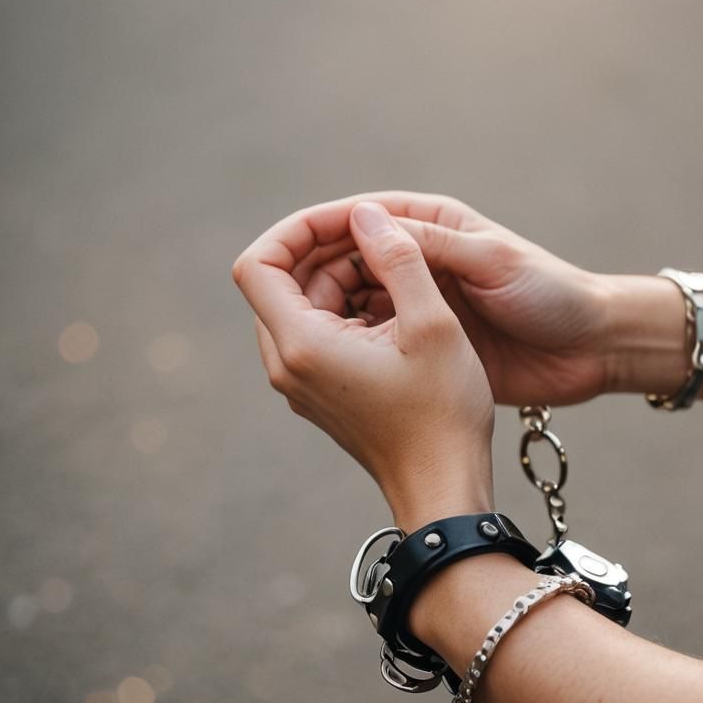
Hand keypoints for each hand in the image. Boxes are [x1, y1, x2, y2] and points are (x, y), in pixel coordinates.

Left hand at [232, 200, 494, 530]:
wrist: (444, 488)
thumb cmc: (442, 413)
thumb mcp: (433, 324)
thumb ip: (399, 259)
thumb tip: (367, 214)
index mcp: (302, 345)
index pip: (258, 264)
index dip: (294, 229)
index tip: (345, 219)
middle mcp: (288, 364)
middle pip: (281, 281)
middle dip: (327, 249)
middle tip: (383, 238)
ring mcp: (302, 382)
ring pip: (303, 305)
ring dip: (342, 277)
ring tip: (398, 272)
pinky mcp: (321, 392)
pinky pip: (318, 332)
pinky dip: (349, 307)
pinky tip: (397, 307)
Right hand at [294, 192, 614, 405]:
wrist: (589, 349)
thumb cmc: (550, 294)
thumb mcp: (490, 261)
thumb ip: (427, 243)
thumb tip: (359, 216)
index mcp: (431, 226)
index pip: (359, 217)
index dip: (317, 229)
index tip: (281, 248)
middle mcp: (418, 260)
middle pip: (344, 259)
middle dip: (314, 275)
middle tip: (290, 305)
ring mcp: (417, 303)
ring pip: (351, 300)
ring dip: (328, 311)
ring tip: (308, 333)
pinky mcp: (422, 341)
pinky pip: (373, 337)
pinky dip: (351, 342)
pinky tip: (337, 357)